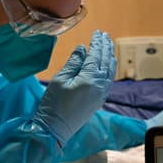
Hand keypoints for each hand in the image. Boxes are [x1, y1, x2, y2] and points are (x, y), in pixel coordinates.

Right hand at [34, 30, 115, 144]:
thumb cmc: (53, 104)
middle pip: (105, 62)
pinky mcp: (98, 101)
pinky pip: (108, 80)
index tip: (97, 32)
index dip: (97, 43)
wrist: (55, 130)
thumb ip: (73, 62)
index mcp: (90, 78)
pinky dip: (109, 69)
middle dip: (105, 47)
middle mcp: (100, 86)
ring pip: (110, 71)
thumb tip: (83, 48)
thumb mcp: (60, 79)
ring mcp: (101, 94)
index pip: (96, 55)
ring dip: (110, 57)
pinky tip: (107, 65)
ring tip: (109, 46)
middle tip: (105, 35)